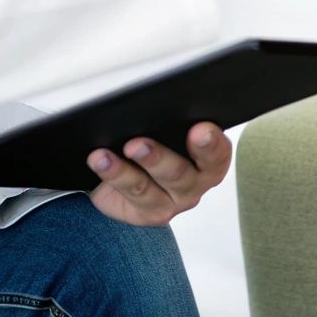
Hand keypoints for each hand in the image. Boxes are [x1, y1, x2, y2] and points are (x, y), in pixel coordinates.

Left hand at [85, 122, 231, 225]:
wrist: (138, 174)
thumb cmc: (164, 142)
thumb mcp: (173, 127)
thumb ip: (172, 119)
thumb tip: (153, 102)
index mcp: (210, 160)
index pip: (217, 153)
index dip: (211, 143)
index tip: (199, 129)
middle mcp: (194, 184)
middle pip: (179, 175)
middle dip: (157, 158)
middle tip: (136, 144)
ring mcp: (170, 203)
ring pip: (146, 189)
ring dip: (123, 172)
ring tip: (105, 157)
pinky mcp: (145, 214)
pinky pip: (126, 196)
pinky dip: (110, 176)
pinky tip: (99, 162)